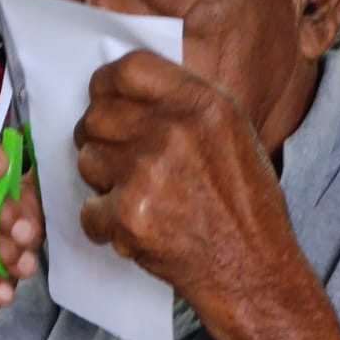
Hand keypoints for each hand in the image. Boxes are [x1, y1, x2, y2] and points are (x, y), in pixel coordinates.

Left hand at [74, 52, 298, 334]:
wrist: (252, 270)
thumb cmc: (246, 208)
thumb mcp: (233, 134)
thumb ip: (186, 105)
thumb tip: (130, 94)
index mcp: (203, 102)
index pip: (128, 70)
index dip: (105, 86)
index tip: (103, 102)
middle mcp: (175, 129)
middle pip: (98, 116)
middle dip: (99, 139)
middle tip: (117, 164)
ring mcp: (148, 171)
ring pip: (87, 160)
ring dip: (101, 182)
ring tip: (136, 200)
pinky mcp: (130, 215)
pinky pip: (89, 211)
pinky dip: (105, 227)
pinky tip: (136, 232)